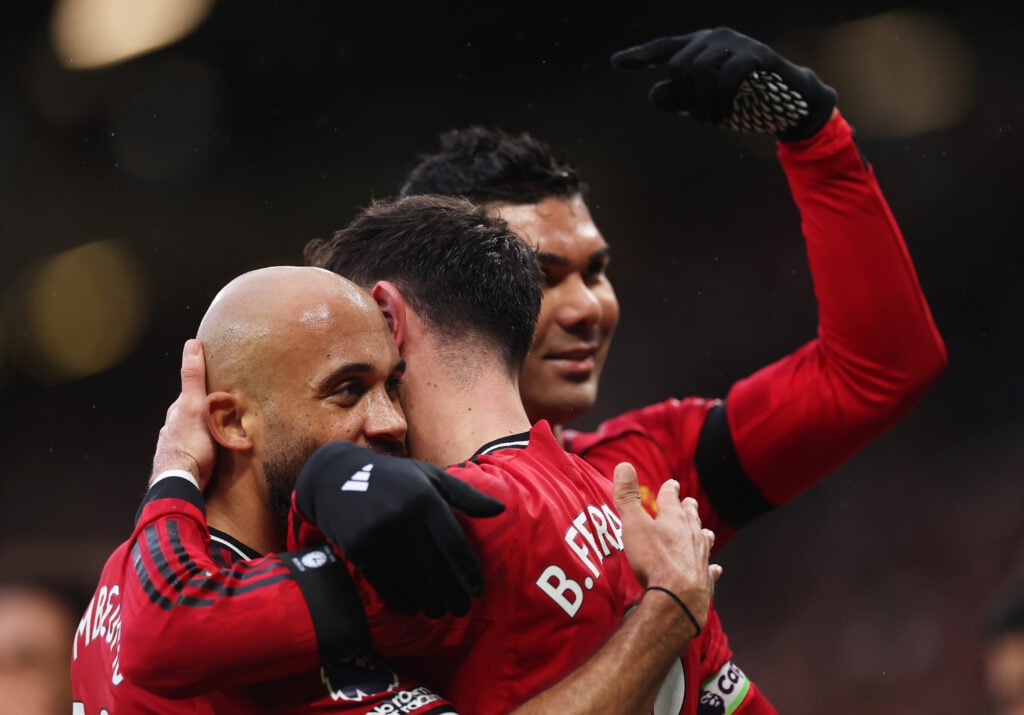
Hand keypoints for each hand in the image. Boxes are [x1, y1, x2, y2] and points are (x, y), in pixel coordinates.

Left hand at [150, 339, 215, 489]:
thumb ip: (192, 377)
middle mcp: (172, 429)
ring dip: (204, 432)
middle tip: (223, 410)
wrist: (180, 484)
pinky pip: (195, 451)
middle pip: (190, 414)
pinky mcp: (183, 465)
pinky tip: (213, 454)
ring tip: (222, 433)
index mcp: (177, 413)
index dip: (202, 387)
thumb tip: (191, 345)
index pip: (190, 393)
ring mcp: (175, 448)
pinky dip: (203, 449)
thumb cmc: (190, 446)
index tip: (215, 384)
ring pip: (192, 433)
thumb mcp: (194, 405)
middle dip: (204, 411)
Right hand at [293, 441, 504, 617]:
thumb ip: (465, 494)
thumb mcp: (430, 476)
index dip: (468, 570)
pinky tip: (414, 608)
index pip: (453, 542)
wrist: (337, 478)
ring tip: (440, 612)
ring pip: (410, 578)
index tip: (478, 590)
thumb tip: (501, 509)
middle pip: (434, 566)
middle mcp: (403, 516)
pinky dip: (401, 599)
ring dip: (429, 601)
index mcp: (425, 498)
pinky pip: (385, 582)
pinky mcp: (359, 548)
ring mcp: (379, 534)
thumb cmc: (394, 479)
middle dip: (452, 592)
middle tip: (463, 610)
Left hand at [611, 26, 836, 140]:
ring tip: (715, 119)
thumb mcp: (707, 104)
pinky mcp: (755, 54)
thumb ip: (680, 99)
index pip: (664, 49)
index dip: (640, 56)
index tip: (616, 63)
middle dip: (686, 99)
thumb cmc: (746, 100)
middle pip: (678, 68)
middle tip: (703, 118)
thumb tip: (653, 94)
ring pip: (699, 72)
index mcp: (700, 47)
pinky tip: (726, 115)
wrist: (791, 101)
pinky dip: (722, 101)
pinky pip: (725, 77)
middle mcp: (715, 38)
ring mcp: (736, 43)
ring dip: (703, 104)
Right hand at [613, 462, 720, 632]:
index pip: (671, 498)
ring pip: (703, 540)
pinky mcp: (705, 578)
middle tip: (690, 502)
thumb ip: (628, 497)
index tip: (672, 484)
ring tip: (706, 530)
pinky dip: (711, 567)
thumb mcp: (633, 525)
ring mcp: (700, 556)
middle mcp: (691, 534)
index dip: (670, 490)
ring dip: (702, 533)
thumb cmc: (653, 559)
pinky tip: (715, 567)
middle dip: (688, 509)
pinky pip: (710, 569)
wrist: (678, 597)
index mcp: (673, 519)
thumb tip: (624, 465)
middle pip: (690, 517)